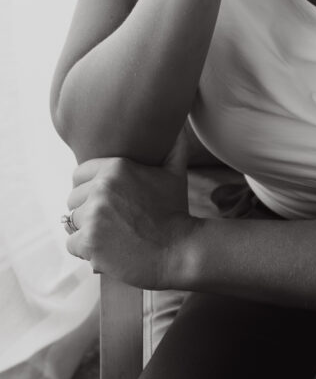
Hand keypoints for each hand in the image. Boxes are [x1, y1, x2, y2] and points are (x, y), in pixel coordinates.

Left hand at [65, 124, 195, 288]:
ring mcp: (93, 216)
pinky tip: (107, 249)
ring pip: (72, 222)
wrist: (179, 249)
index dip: (89, 188)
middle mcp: (101, 188)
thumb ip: (173, 146)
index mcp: (116, 167)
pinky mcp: (89, 242)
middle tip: (110, 220)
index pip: (79, 174)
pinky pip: (72, 244)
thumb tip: (178, 128)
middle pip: (73, 199)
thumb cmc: (175, 211)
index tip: (104, 199)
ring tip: (110, 235)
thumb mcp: (175, 173)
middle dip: (87, 210)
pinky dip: (86, 250)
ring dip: (87, 230)